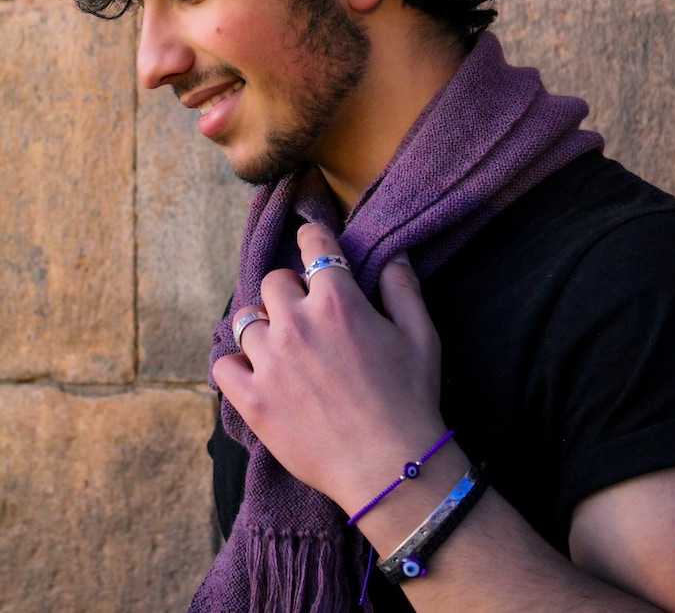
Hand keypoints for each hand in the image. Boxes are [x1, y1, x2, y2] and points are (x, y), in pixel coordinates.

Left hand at [212, 222, 446, 513]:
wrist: (390, 468)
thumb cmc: (411, 398)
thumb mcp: (421, 334)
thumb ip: (403, 286)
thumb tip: (394, 253)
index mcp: (337, 300)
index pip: (312, 244)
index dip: (313, 238)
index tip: (312, 243)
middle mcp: (296, 323)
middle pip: (273, 282)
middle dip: (289, 290)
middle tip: (305, 311)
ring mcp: (269, 362)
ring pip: (244, 320)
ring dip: (262, 325)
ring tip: (280, 343)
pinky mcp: (252, 400)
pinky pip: (223, 365)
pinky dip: (235, 364)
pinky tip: (254, 372)